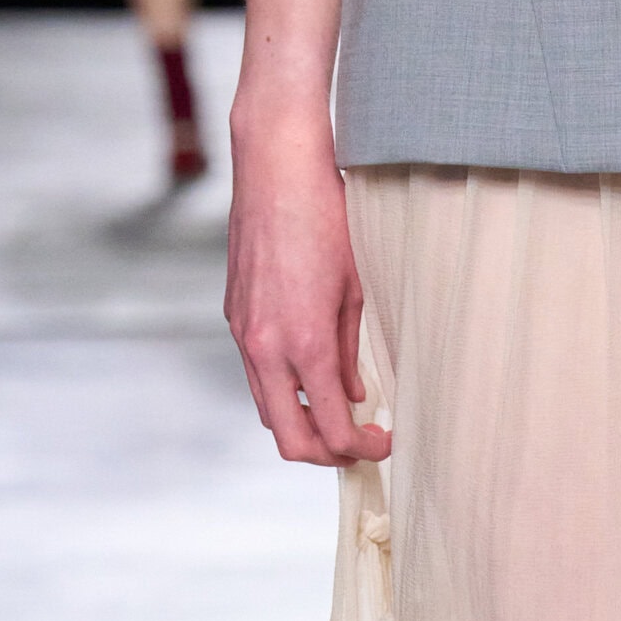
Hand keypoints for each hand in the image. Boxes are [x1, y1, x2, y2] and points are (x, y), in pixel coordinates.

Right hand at [225, 102, 389, 467]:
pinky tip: (313, 377)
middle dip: (328, 454)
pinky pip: (257, 375)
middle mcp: (266, 347)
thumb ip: (353, 351)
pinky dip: (284, 391)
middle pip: (290, 438)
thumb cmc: (327, 218)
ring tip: (338, 416)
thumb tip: (354, 394)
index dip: (363, 449)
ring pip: (269, 410)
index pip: (331, 428)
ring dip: (303, 424)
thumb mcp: (357, 289)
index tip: (385, 443)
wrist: (276, 167)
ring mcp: (244, 334)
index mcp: (305, 344)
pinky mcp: (235, 317)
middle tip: (359, 446)